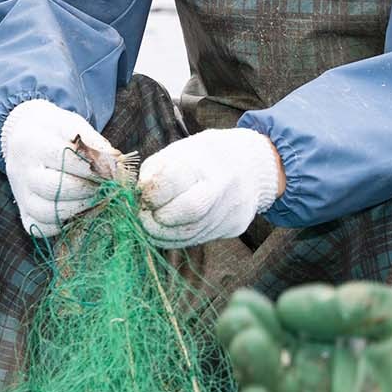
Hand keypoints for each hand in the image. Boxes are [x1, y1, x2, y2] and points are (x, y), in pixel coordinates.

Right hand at [0, 99, 119, 237]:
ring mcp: (21, 193)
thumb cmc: (54, 132)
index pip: (62, 157)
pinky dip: (59, 226)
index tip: (109, 171)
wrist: (23, 137)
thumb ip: (92, 140)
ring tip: (94, 200)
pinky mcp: (23, 210)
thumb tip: (115, 161)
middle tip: (104, 187)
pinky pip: (39, 227)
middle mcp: (21, 170)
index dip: (89, 167)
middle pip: (52, 187)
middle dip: (85, 189)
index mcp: (31, 142)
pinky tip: (75, 214)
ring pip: (45, 211)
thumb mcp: (71, 124)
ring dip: (76, 209)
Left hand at [136, 127, 280, 247]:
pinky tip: (168, 230)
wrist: (252, 166)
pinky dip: (178, 238)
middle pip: (188, 211)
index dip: (152, 194)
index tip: (142, 197)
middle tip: (143, 216)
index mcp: (205, 159)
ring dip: (163, 233)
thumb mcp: (179, 151)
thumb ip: (156, 171)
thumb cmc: (204, 157)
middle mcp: (224, 185)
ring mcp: (231, 209)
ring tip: (150, 224)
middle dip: (158, 219)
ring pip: (191, 233)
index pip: (174, 182)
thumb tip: (139, 197)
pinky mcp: (234, 228)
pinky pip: (200, 240)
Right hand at [215, 284, 391, 391]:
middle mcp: (317, 385)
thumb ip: (341, 305)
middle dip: (245, 344)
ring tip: (245, 347)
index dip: (253, 319)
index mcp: (321, 349)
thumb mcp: (387, 310)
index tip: (243, 301)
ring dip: (252, 378)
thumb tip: (286, 307)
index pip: (274, 335)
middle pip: (266, 368)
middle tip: (238, 323)